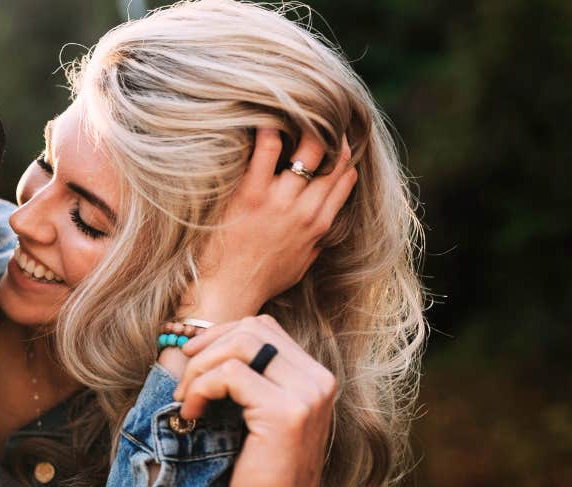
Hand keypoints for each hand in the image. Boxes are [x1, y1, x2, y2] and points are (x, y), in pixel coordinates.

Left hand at [173, 315, 335, 486]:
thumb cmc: (258, 475)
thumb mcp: (256, 417)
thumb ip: (249, 378)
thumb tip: (203, 342)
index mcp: (314, 377)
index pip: (263, 328)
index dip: (220, 337)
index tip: (194, 364)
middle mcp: (319, 380)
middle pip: (251, 328)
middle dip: (207, 348)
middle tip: (184, 385)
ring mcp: (307, 394)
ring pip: (240, 344)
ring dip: (201, 367)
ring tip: (187, 400)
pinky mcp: (287, 413)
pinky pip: (230, 374)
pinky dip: (201, 387)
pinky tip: (192, 413)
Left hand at [179, 128, 357, 321]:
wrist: (227, 294)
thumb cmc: (258, 282)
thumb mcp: (298, 267)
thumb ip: (313, 244)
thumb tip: (321, 230)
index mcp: (318, 226)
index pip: (344, 178)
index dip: (342, 154)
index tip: (333, 138)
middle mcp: (304, 210)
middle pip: (332, 159)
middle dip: (329, 132)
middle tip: (315, 113)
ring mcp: (279, 201)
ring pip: (308, 149)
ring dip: (305, 124)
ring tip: (293, 107)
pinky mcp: (250, 194)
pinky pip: (267, 149)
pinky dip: (269, 128)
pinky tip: (264, 116)